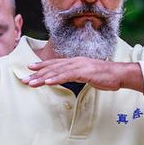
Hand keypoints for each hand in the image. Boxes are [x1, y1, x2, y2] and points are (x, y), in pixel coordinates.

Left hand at [24, 58, 142, 91]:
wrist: (119, 74)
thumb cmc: (105, 76)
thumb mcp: (87, 75)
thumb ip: (77, 75)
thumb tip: (68, 79)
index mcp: (75, 62)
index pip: (55, 63)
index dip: (41, 65)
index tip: (29, 68)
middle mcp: (75, 61)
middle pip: (52, 67)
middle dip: (37, 73)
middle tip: (24, 79)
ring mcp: (79, 66)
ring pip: (56, 71)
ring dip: (42, 77)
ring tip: (31, 83)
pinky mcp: (84, 72)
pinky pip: (67, 76)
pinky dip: (56, 78)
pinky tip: (47, 82)